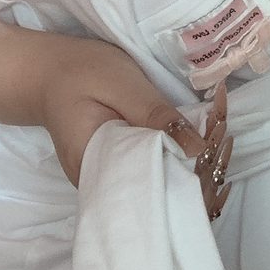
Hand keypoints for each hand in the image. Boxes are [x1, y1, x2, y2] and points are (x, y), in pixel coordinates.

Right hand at [37, 35, 232, 220]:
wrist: (49, 74)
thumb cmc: (81, 73)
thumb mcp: (121, 85)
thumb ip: (156, 116)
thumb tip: (199, 149)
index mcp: (96, 170)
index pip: (154, 191)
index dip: (190, 173)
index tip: (214, 142)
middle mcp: (104, 188)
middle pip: (163, 195)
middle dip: (201, 168)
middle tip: (221, 130)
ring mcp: (113, 183)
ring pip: (163, 188)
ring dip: (197, 163)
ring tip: (216, 129)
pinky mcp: (122, 173)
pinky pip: (157, 176)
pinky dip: (182, 160)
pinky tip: (202, 138)